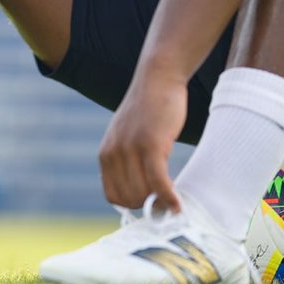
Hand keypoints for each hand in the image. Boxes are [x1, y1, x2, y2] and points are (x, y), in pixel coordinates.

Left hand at [98, 76, 188, 211]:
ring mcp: (131, 149)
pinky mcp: (151, 144)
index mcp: (106, 154)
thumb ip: (127, 160)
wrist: (158, 78)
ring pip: (143, 193)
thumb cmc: (149, 109)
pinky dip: (168, 197)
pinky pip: (158, 182)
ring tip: (173, 202)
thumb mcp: (128, 136)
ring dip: (159, 203)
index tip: (149, 204)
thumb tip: (140, 192)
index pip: (112, 195)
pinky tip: (178, 205)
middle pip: (129, 198)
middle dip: (148, 205)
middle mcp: (114, 153)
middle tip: (166, 203)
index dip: (131, 205)